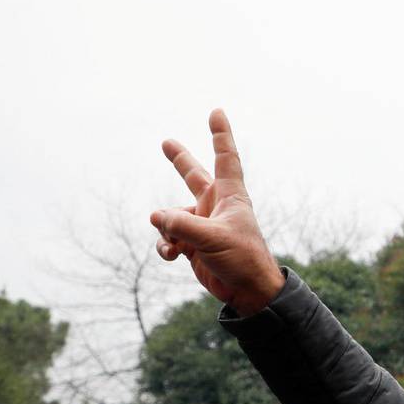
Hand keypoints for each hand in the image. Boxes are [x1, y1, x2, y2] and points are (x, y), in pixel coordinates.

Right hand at [151, 109, 286, 316]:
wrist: (248, 291)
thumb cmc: (242, 258)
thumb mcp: (212, 238)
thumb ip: (181, 225)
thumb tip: (155, 217)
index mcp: (229, 196)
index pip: (225, 158)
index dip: (220, 135)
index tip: (216, 112)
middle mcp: (214, 206)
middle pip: (193, 176)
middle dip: (179, 160)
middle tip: (166, 142)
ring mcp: (202, 225)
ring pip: (170, 216)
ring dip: (166, 228)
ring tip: (175, 242)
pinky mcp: (192, 244)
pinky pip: (168, 238)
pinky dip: (165, 245)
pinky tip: (172, 254)